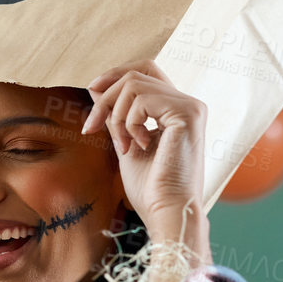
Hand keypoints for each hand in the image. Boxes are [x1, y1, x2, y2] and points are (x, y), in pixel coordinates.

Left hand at [83, 62, 210, 257]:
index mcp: (176, 109)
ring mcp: (190, 107)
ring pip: (134, 84)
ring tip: (123, 145)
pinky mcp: (188, 114)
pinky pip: (142, 100)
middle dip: (105, 98)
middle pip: (135, 74)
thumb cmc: (149, 188)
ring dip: (116, 115)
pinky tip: (138, 146)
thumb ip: (116, 115)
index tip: (91, 90)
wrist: (166, 211)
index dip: (115, 74)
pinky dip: (129, 122)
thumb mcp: (125, 142)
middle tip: (92, 128)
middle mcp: (188, 103)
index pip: (146, 70)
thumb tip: (96, 86)